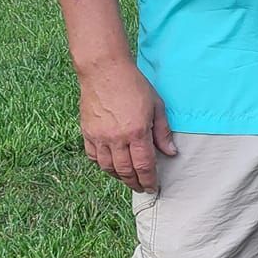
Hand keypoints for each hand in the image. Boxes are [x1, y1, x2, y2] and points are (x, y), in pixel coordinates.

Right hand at [78, 58, 175, 191]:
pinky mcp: (87, 132)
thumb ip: (162, 132)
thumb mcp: (156, 105)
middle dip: (135, 182)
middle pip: (126, 171)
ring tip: (128, 179)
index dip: (149, 180)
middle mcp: (116, 138)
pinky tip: (110, 166)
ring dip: (119, 177)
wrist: (104, 70)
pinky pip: (93, 157)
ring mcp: (99, 136)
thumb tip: (171, 153)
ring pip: (108, 167)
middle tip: (141, 187)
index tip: (153, 187)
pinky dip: (102, 165)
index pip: (144, 165)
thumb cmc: (133, 84)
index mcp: (136, 132)